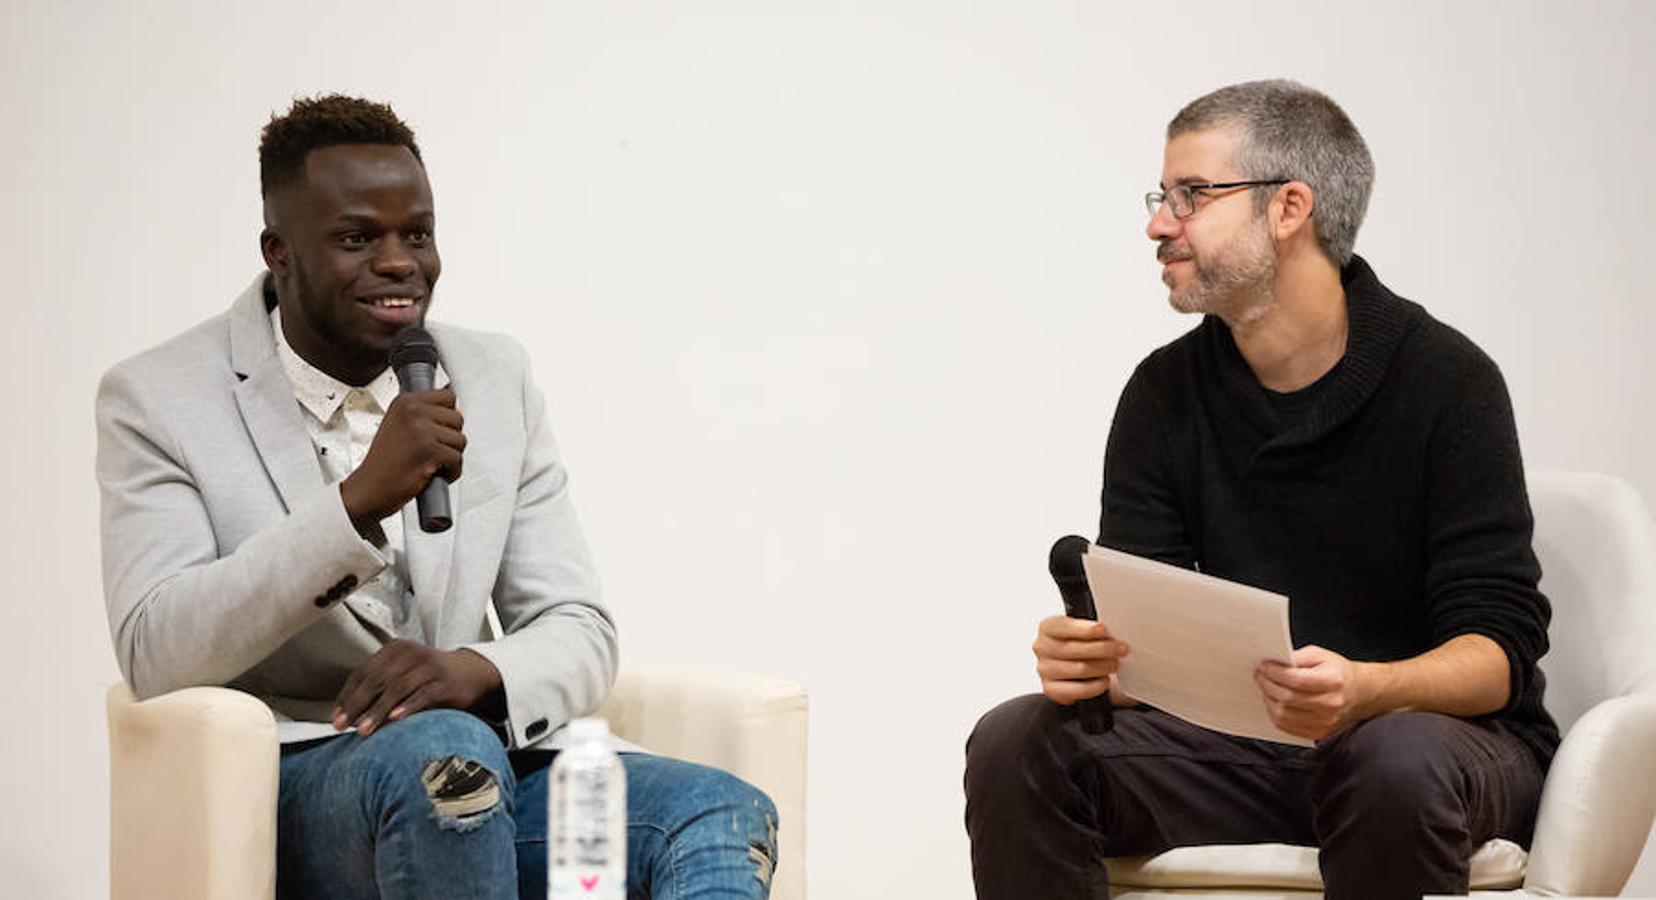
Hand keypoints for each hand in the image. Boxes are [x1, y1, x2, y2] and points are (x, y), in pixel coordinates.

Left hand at [332, 640, 502, 736]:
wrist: (471, 673)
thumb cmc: (430, 678)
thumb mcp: (403, 674)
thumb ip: (380, 686)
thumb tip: (349, 713)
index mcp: (394, 649)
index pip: (363, 672)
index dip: (347, 695)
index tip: (336, 716)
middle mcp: (410, 654)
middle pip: (376, 680)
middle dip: (357, 705)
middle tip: (343, 725)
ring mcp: (428, 666)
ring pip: (396, 689)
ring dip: (377, 711)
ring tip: (364, 730)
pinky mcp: (444, 681)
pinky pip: (422, 695)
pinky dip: (407, 707)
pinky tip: (396, 719)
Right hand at [340, 388, 464, 531]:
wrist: (369, 487)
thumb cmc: (384, 462)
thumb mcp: (399, 424)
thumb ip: (423, 413)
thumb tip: (454, 410)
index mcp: (406, 401)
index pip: (448, 397)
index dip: (448, 417)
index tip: (438, 431)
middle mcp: (413, 410)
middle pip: (458, 419)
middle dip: (450, 439)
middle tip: (431, 452)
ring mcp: (421, 429)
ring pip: (460, 440)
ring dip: (450, 457)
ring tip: (430, 463)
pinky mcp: (430, 450)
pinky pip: (457, 459)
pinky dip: (450, 472)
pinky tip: (433, 474)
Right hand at [1033, 615, 1130, 705]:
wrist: (1081, 670)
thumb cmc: (1084, 645)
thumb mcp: (1087, 630)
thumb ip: (1094, 628)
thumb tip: (1110, 632)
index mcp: (1048, 628)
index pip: (1061, 626)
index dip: (1083, 629)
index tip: (1103, 629)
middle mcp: (1042, 648)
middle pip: (1073, 649)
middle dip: (1102, 649)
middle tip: (1121, 649)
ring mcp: (1045, 670)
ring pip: (1079, 669)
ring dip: (1102, 667)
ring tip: (1115, 664)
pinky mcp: (1052, 689)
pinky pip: (1077, 690)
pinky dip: (1095, 686)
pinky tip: (1104, 681)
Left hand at [1255, 644, 1375, 740]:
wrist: (1358, 693)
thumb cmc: (1338, 672)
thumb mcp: (1321, 655)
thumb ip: (1298, 656)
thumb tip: (1275, 662)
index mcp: (1334, 681)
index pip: (1297, 679)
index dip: (1275, 673)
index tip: (1263, 666)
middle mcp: (1331, 704)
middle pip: (1288, 698)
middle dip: (1267, 685)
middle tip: (1260, 675)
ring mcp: (1325, 722)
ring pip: (1283, 715)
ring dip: (1268, 700)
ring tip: (1266, 688)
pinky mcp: (1318, 733)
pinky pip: (1287, 727)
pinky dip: (1275, 714)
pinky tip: (1274, 702)